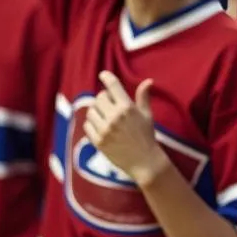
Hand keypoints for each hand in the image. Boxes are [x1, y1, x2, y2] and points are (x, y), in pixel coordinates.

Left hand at [83, 72, 167, 187]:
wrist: (144, 162)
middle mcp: (114, 117)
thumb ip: (144, 97)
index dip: (106, 77)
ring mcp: (105, 130)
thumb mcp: (147, 115)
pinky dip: (92, 123)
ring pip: (91, 111)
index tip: (103, 74)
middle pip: (99, 98)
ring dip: (96, 110)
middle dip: (104, 98)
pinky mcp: (98, 141)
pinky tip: (100, 126)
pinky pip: (87, 125)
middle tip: (109, 103)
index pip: (112, 86)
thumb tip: (149, 81)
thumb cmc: (147, 136)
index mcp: (127, 108)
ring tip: (104, 115)